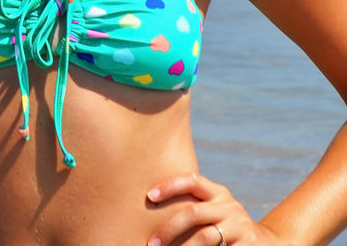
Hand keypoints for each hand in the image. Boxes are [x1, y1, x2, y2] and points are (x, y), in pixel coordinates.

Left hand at [146, 172, 286, 245]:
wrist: (269, 244)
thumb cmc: (228, 228)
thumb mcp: (216, 211)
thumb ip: (196, 207)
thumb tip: (153, 205)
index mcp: (219, 193)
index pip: (192, 180)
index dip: (170, 186)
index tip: (149, 196)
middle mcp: (229, 206)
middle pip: (194, 213)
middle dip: (169, 229)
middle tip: (152, 243)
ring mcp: (240, 226)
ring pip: (205, 237)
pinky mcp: (247, 245)